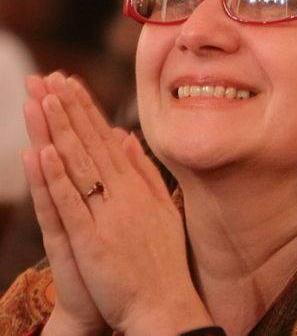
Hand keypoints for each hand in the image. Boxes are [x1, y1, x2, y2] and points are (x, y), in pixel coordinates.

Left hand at [31, 72, 211, 333]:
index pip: (105, 138)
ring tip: (43, 99)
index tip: (69, 83)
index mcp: (135, 185)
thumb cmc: (162, 260)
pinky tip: (44, 152)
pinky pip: (72, 204)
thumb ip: (143, 171)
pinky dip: (57, 178)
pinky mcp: (92, 241)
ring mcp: (108, 215)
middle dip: (68, 108)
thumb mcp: (160, 208)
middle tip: (49, 78)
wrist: (165, 306)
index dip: (85, 109)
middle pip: (90, 143)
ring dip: (60, 130)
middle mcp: (122, 193)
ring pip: (79, 165)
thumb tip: (127, 137)